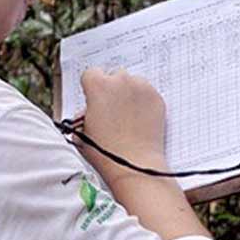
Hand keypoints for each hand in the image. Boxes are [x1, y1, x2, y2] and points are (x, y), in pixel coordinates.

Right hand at [78, 67, 167, 185]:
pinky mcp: (156, 97)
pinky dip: (144, 103)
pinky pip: (147, 94)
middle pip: (114, 76)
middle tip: (111, 111)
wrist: (134, 165)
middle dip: (112, 90)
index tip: (94, 97)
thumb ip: (84, 114)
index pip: (91, 74)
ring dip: (129, 94)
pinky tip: (139, 120)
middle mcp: (121, 80)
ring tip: (127, 117)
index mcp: (98, 85)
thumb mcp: (82, 131)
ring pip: (132, 83)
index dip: (91, 87)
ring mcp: (141, 87)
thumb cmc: (107, 152)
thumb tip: (89, 111)